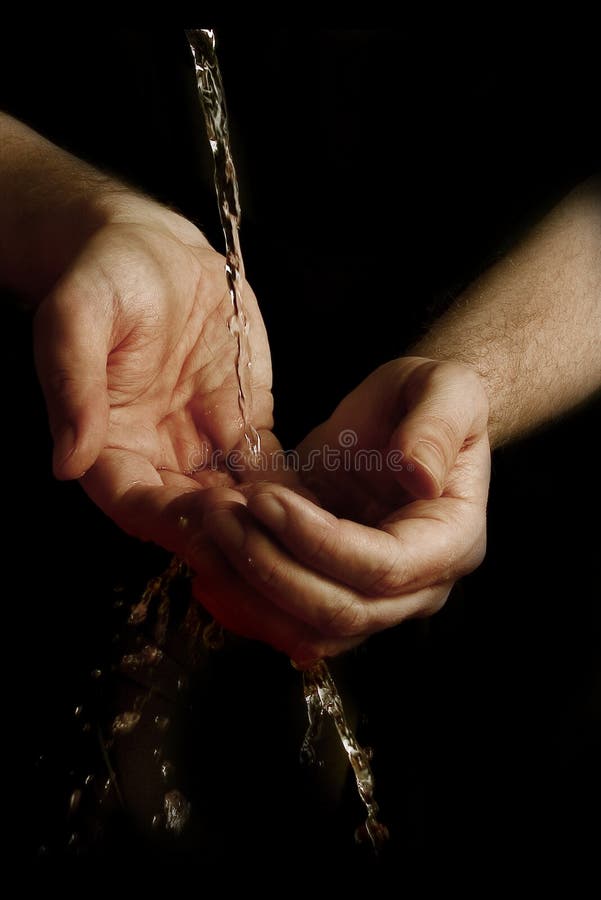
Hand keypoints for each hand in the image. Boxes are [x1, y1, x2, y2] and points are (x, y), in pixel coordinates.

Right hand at [34, 194, 278, 552]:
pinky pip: (267, 466)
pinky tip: (318, 504)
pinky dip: (289, 488)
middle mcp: (158, 454)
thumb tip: (66, 462)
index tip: (208, 530)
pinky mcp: (245, 423)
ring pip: (234, 499)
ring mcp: (203, 443)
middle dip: (229, 532)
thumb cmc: (105, 277)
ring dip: (264, 520)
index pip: (136, 503)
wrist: (156, 248)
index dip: (170, 524)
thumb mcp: (76, 320)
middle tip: (269, 538)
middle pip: (191, 514)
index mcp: (109, 443)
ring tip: (301, 530)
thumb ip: (73, 387)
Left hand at [200, 358, 489, 662]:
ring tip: (208, 530)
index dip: (320, 542)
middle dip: (271, 569)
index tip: (265, 499)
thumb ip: (438, 428)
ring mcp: (374, 595)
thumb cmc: (433, 399)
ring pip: (307, 628)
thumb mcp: (447, 390)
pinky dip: (244, 593)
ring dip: (249, 588)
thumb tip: (420, 476)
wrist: (407, 417)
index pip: (384, 567)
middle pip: (340, 611)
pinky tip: (208, 556)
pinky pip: (286, 616)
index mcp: (451, 540)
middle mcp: (418, 585)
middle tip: (219, 516)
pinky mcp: (332, 586)